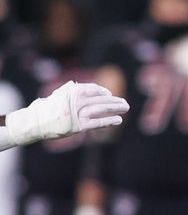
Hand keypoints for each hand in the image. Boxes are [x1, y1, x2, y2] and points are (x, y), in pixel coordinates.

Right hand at [6, 82, 128, 145]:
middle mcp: (76, 100)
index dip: (103, 92)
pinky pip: (98, 122)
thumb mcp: (59, 94)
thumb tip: (89, 90)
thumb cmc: (46, 108)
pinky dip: (109, 121)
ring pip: (101, 109)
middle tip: (125, 102)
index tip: (110, 96)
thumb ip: (73, 90)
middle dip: (114, 101)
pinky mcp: (78, 125)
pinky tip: (118, 120)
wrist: (34, 122)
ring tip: (126, 108)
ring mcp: (78, 113)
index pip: (93, 89)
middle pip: (100, 99)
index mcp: (72, 91)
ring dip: (115, 109)